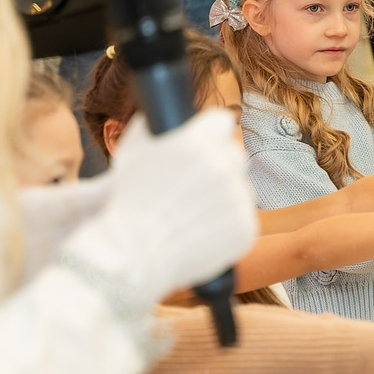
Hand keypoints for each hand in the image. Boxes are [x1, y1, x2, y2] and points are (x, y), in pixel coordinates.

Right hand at [63, 112, 258, 307]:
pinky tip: (201, 230)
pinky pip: (242, 218)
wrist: (134, 254)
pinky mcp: (245, 228)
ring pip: (240, 188)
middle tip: (196, 183)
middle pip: (234, 154)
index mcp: (197, 144)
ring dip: (223, 196)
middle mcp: (223, 168)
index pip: (222, 122)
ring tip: (191, 213)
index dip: (209, 133)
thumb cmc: (128, 202)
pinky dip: (227, 224)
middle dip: (219, 164)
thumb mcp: (131, 154)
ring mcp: (238, 199)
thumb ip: (151, 129)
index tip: (204, 143)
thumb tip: (164, 119)